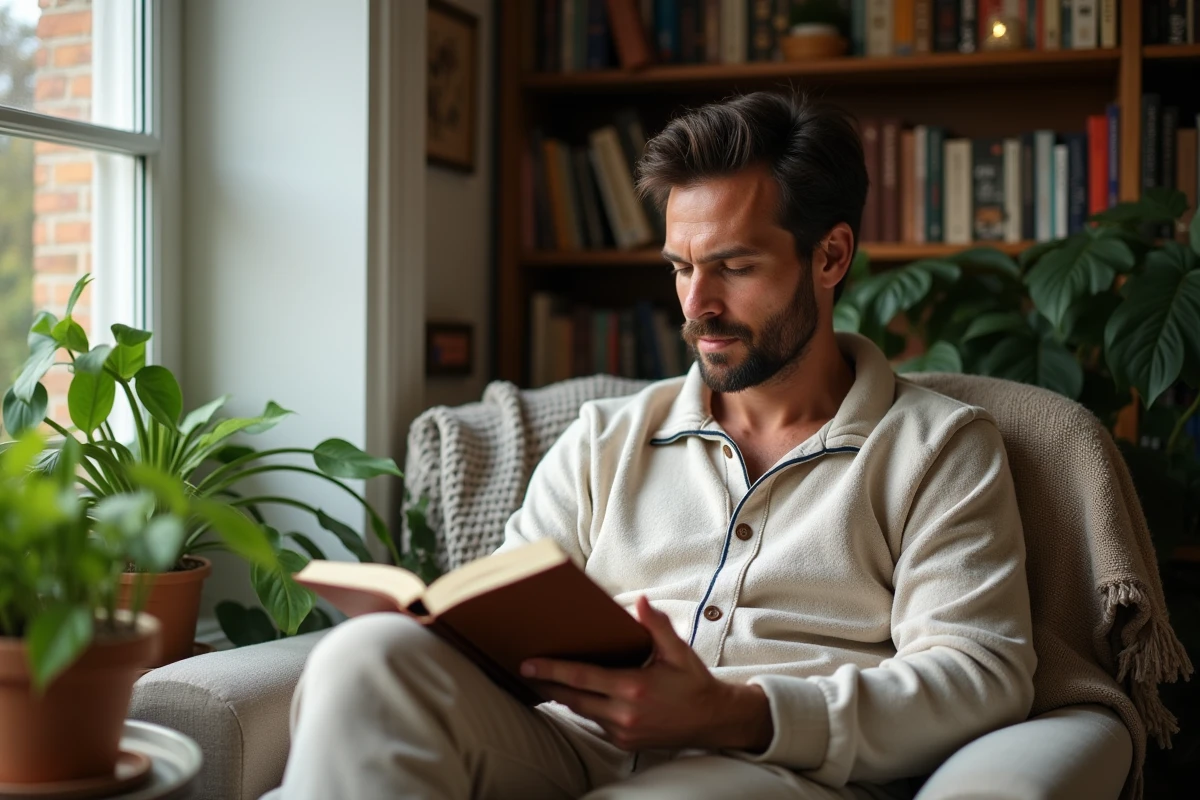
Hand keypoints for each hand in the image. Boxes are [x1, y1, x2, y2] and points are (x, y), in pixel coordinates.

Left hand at [520, 596, 772, 751]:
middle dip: (546, 685)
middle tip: (524, 672)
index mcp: (634, 688)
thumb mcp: (679, 651)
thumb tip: (640, 602)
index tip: (528, 664)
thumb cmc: (693, 682)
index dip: (552, 671)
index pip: (583, 678)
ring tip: (542, 682)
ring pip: (582, 713)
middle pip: (573, 699)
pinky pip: (596, 723)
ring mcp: (623, 731)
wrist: (712, 720)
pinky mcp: (625, 742)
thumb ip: (657, 626)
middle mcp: (625, 714)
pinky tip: (574, 696)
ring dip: (563, 698)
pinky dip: (584, 709)